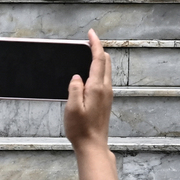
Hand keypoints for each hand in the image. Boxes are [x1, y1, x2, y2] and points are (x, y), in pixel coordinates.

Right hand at [64, 29, 112, 149]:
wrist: (93, 145)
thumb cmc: (81, 129)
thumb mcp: (72, 108)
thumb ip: (74, 88)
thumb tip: (77, 77)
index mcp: (97, 87)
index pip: (98, 59)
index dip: (95, 44)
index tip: (91, 33)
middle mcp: (105, 89)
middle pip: (105, 62)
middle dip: (98, 48)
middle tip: (89, 40)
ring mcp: (107, 95)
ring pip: (106, 70)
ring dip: (99, 59)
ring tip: (88, 52)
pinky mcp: (106, 101)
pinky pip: (104, 78)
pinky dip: (98, 69)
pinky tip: (90, 72)